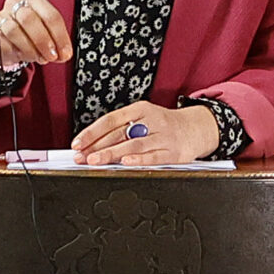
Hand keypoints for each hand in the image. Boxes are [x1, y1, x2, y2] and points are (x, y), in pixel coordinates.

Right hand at [0, 0, 71, 70]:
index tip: (65, 52)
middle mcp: (16, 5)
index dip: (60, 36)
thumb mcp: (45, 33)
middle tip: (51, 56)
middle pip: (29, 19)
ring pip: (14, 31)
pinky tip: (23, 56)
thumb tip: (64, 54)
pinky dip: (16, 52)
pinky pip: (3, 43)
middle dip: (43, 41)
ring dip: (30, 49)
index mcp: (34, 1)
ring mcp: (1, 17)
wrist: (4, 41)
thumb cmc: (28, 34)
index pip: (50, 15)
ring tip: (39, 58)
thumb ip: (56, 42)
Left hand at [73, 100, 221, 165]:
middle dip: (97, 146)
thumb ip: (121, 130)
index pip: (111, 120)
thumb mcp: (143, 119)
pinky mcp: (173, 152)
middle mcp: (151, 121)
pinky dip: (139, 160)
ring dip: (112, 154)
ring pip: (134, 145)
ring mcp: (163, 136)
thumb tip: (91, 146)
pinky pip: (154, 156)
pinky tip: (126, 163)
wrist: (196, 128)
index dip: (92, 132)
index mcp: (140, 109)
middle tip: (81, 156)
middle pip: (119, 134)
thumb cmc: (163, 126)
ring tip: (96, 161)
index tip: (77, 143)